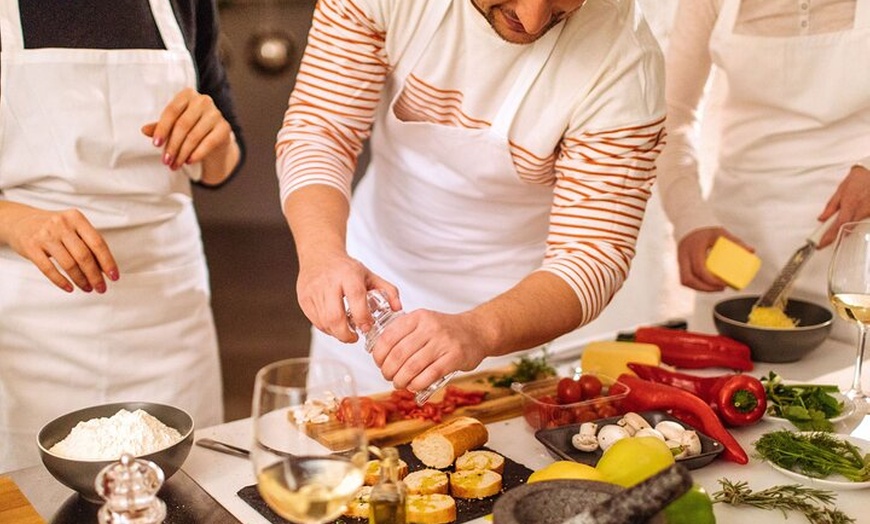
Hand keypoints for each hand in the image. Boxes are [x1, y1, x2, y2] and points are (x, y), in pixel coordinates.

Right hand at [2, 204, 117, 292]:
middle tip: (101, 288)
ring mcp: (45, 235)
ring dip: (81, 280)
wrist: (20, 221)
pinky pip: (48, 269)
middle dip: (95, 276)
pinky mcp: (31, 247)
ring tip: (87, 288)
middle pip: (84, 256)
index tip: (114, 276)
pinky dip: (61, 281)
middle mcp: (62, 224)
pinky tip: (70, 288)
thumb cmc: (54, 228)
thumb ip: (88, 243)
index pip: (98, 243)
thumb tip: (106, 268)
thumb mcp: (72, 227)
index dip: (108, 262)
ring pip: (69, 264)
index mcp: (76, 218)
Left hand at [141, 87, 234, 175]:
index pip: (172, 111)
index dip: (162, 128)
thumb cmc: (191, 128)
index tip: (155, 145)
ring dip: (182, 153)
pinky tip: (188, 161)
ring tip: (175, 165)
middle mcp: (203, 101)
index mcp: (187, 95)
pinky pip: (208, 143)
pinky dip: (197, 154)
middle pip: (183, 125)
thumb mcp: (174, 125)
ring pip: (194, 136)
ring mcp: (216, 113)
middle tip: (165, 161)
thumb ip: (160, 127)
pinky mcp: (225, 128)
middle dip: (172, 145)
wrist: (215, 137)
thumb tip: (144, 130)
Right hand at [296, 250, 398, 342]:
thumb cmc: (346, 268)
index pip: (355, 298)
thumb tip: (398, 308)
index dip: (362, 317)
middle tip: (354, 337)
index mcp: (348, 274)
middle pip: (334, 316)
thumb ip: (388, 290)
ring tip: (345, 331)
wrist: (320, 254)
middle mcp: (329, 282)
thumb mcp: (370, 275)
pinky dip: (326, 328)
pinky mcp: (304, 298)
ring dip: (336, 333)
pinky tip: (334, 324)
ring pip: (324, 322)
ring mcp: (314, 291)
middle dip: (345, 334)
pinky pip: (315, 321)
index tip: (366, 327)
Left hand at [368, 309, 486, 392]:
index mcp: (418, 317)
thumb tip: (379, 353)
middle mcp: (430, 327)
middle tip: (388, 376)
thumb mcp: (424, 322)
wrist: (477, 331)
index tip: (378, 363)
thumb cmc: (446, 330)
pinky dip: (417, 384)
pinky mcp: (454, 357)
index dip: (379, 353)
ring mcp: (443, 342)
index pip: (389, 336)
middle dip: (388, 370)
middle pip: (398, 354)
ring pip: (412, 366)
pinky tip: (413, 386)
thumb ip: (404, 333)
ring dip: (401, 380)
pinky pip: (429, 374)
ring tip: (399, 383)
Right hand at [677, 227, 750, 291]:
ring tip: (715, 289)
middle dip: (706, 288)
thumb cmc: (706, 231)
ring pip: (684, 281)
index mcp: (693, 248)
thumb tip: (751, 251)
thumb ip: (735, 241)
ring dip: (699, 288)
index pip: (700, 270)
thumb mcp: (720, 233)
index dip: (711, 281)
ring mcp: (678, 260)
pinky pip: (683, 279)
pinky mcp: (678, 264)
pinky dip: (694, 285)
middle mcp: (683, 255)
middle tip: (721, 288)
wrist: (689, 225)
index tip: (724, 284)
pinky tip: (704, 287)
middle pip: (689, 279)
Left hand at [816, 165, 869, 247]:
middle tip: (825, 238)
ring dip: (845, 226)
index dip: (829, 236)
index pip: (838, 224)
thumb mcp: (840, 190)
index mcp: (850, 204)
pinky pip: (862, 220)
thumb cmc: (858, 180)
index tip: (821, 244)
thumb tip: (821, 218)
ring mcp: (869, 212)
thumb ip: (831, 206)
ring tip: (842, 217)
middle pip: (846, 228)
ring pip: (854, 225)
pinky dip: (855, 220)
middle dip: (835, 234)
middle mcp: (861, 210)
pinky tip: (853, 214)